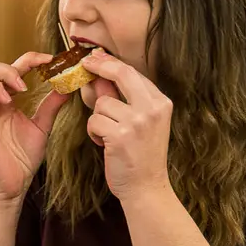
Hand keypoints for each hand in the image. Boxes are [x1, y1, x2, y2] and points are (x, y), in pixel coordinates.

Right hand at [0, 52, 70, 205]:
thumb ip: (51, 106)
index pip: (10, 66)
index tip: (50, 60)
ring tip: (9, 98)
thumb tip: (66, 87)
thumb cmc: (22, 158)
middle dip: (2, 68)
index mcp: (4, 99)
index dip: (29, 58)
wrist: (14, 185)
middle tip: (22, 85)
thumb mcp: (42, 126)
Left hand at [82, 49, 172, 202]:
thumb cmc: (141, 155)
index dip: (110, 63)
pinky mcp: (120, 136)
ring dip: (97, 119)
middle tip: (85, 64)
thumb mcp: (141, 122)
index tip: (95, 57)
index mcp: (160, 102)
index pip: (132, 72)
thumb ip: (125, 99)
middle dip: (100, 66)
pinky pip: (94, 121)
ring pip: (101, 103)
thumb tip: (101, 74)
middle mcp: (152, 109)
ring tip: (108, 135)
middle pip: (121, 74)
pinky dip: (93, 133)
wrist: (146, 188)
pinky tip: (104, 144)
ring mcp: (137, 122)